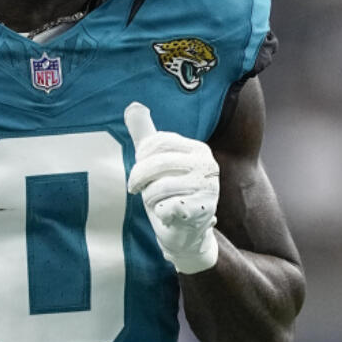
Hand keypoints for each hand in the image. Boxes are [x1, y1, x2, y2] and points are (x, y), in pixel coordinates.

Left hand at [125, 101, 219, 273]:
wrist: (186, 235)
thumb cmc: (169, 194)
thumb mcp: (156, 161)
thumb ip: (146, 134)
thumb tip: (133, 105)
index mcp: (198, 150)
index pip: (158, 141)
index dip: (141, 157)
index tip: (140, 171)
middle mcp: (208, 166)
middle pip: (156, 163)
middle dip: (139, 178)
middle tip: (138, 190)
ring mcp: (208, 189)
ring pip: (157, 188)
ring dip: (149, 198)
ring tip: (158, 203)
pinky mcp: (203, 212)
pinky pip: (165, 208)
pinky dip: (160, 214)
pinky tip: (169, 215)